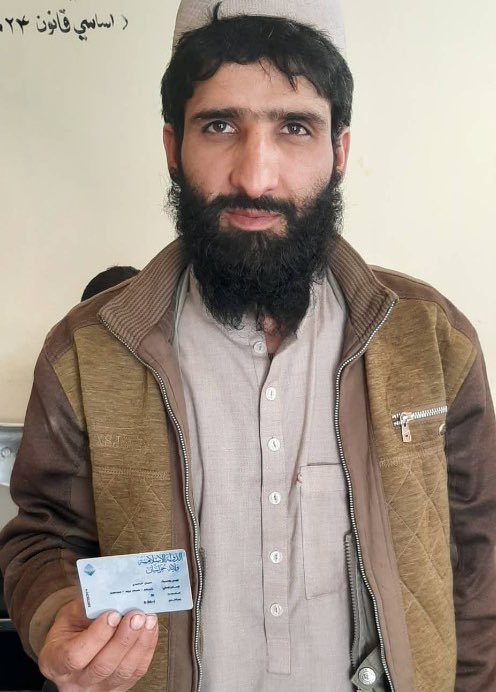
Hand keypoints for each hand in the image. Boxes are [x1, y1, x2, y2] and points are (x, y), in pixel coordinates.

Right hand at [38, 598, 158, 690]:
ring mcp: (98, 688)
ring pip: (122, 672)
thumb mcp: (71, 613)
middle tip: (136, 615)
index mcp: (56, 661)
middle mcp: (75, 682)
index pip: (76, 656)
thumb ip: (90, 608)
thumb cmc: (72, 626)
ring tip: (147, 620)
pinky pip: (136, 672)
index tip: (113, 615)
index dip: (97, 636)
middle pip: (103, 666)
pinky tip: (150, 629)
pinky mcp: (118, 687)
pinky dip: (146, 649)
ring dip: (139, 644)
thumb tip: (116, 598)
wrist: (74, 642)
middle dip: (123, 639)